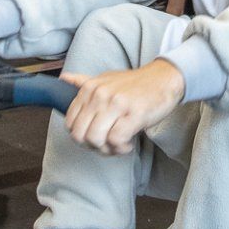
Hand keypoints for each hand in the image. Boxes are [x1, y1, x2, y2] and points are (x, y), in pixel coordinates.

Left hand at [59, 60, 185, 155]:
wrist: (164, 78)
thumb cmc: (135, 84)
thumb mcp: (106, 79)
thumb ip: (84, 82)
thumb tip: (64, 79)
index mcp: (90, 88)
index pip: (70, 123)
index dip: (81, 137)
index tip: (94, 138)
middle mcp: (100, 95)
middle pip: (80, 135)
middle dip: (92, 147)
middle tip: (106, 145)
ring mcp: (116, 104)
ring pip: (96, 139)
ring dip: (107, 149)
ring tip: (118, 144)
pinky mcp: (134, 114)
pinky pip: (116, 140)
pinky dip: (121, 148)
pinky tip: (128, 143)